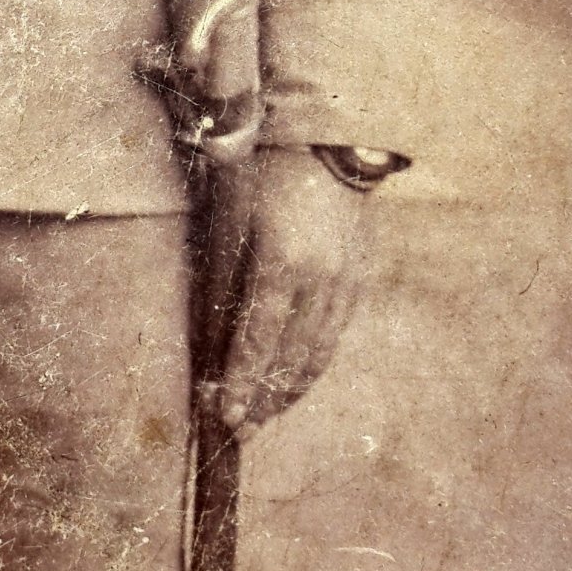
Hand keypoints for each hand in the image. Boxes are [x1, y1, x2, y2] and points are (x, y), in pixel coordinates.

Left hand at [209, 147, 373, 436]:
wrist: (330, 141)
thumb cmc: (265, 174)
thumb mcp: (234, 217)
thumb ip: (224, 276)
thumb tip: (212, 337)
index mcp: (283, 263)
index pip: (257, 341)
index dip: (240, 383)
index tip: (225, 416)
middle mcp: (320, 280)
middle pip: (290, 358)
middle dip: (264, 398)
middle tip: (243, 429)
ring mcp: (345, 281)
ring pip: (319, 353)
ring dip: (291, 389)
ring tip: (268, 414)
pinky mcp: (360, 278)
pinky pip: (336, 333)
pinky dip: (315, 362)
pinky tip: (298, 377)